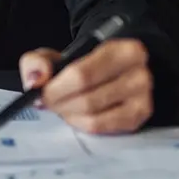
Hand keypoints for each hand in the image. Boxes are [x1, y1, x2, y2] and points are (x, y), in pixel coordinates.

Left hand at [18, 38, 151, 134]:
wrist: (111, 70)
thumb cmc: (84, 63)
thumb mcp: (58, 54)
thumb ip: (39, 62)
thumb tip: (36, 80)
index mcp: (124, 50)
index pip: (82, 75)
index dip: (56, 88)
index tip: (41, 92)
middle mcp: (140, 74)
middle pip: (87, 99)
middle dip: (60, 104)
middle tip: (48, 103)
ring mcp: (142, 99)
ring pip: (93, 116)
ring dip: (69, 114)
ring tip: (62, 107)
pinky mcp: (138, 118)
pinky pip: (101, 128)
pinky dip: (82, 124)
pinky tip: (75, 115)